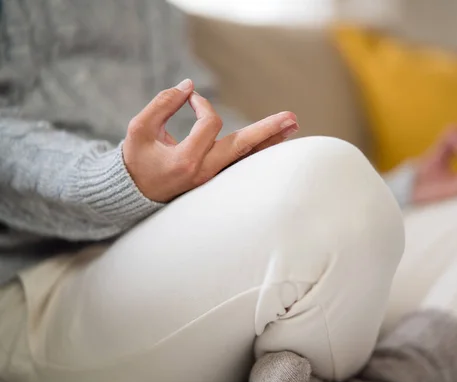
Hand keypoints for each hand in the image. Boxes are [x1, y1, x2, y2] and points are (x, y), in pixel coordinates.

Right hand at [123, 79, 298, 202]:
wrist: (134, 193)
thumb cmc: (136, 160)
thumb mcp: (139, 129)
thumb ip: (162, 103)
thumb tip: (189, 85)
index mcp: (186, 160)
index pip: (209, 124)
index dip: (202, 104)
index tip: (190, 97)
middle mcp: (205, 172)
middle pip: (243, 147)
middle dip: (267, 130)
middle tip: (291, 116)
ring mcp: (213, 179)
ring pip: (247, 158)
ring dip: (271, 140)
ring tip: (293, 125)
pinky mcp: (215, 180)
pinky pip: (242, 164)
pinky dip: (259, 151)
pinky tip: (275, 141)